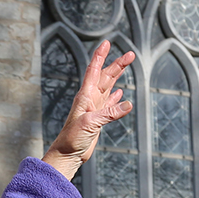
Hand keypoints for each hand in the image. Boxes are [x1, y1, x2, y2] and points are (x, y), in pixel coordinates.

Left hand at [43, 40, 134, 177]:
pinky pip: (108, 104)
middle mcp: (89, 99)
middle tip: (131, 54)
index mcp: (85, 96)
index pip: (94, 70)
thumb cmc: (72, 138)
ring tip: (126, 65)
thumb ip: (109, 113)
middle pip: (105, 77)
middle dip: (117, 64)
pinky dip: (115, 97)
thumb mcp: (91, 123)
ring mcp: (93, 109)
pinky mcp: (97, 119)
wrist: (67, 154)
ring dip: (117, 76)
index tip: (107, 43)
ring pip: (107, 87)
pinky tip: (120, 93)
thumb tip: (128, 103)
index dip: (100, 56)